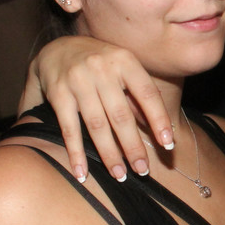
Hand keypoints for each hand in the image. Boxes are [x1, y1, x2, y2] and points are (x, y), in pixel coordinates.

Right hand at [19, 36, 173, 181]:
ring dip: (109, 154)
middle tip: (143, 170)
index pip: (147, 94)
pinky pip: (69, 128)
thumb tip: (159, 129)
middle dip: (133, 146)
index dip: (159, 120)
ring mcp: (78, 81)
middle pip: (121, 115)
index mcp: (125, 61)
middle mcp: (102, 69)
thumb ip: (137, 95)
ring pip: (97, 125)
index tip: (168, 145)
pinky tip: (82, 172)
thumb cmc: (99, 64)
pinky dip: (76, 153)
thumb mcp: (122, 68)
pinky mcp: (58, 94)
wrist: (55, 49)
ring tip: (119, 175)